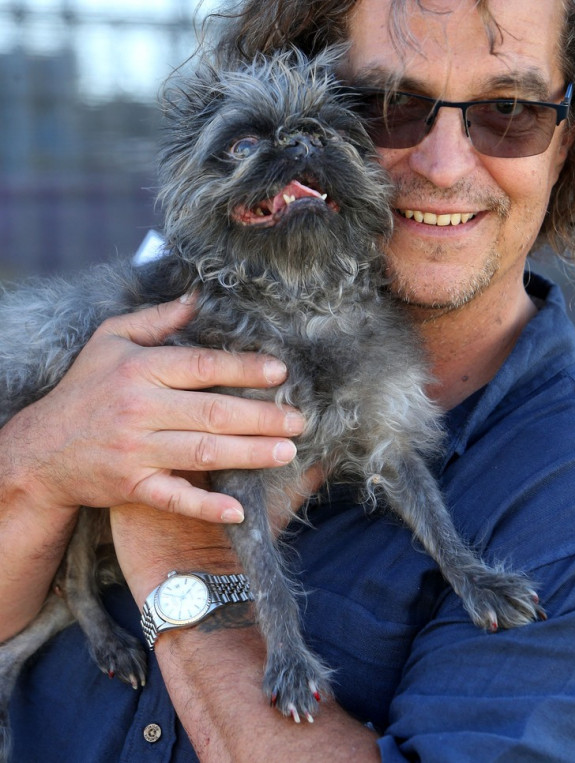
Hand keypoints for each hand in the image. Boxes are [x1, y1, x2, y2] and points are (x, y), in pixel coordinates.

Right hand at [6, 297, 303, 523]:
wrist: (41, 450)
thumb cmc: (85, 388)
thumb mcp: (111, 340)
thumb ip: (156, 320)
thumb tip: (198, 298)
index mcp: (140, 369)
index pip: (202, 366)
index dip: (245, 369)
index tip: (281, 373)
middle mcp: (140, 409)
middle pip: (212, 412)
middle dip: (262, 416)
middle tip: (299, 420)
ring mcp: (135, 450)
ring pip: (203, 452)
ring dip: (249, 453)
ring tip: (287, 451)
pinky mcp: (131, 486)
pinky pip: (173, 498)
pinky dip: (205, 506)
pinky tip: (238, 510)